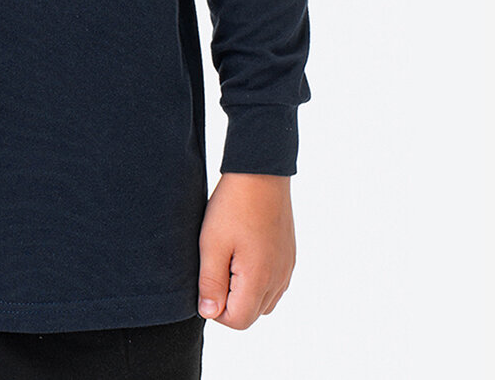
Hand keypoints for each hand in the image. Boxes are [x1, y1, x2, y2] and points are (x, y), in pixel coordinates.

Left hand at [197, 172, 294, 328]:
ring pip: (263, 300)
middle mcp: (279, 279)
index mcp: (260, 280)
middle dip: (229, 300)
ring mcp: (287, 268)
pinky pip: (273, 283)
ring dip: (243, 290)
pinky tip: (243, 250)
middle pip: (251, 313)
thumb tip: (209, 313)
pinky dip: (257, 278)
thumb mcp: (211, 243)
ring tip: (228, 255)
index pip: (238, 321)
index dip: (215, 309)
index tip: (206, 279)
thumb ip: (210, 283)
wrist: (261, 172)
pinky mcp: (289, 256)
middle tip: (215, 263)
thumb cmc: (233, 205)